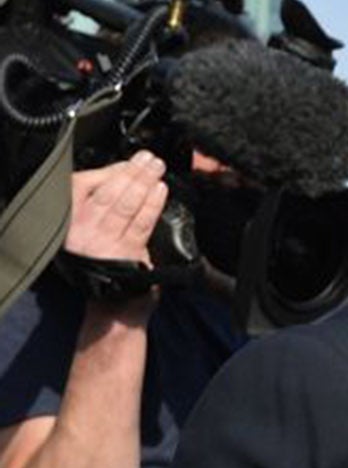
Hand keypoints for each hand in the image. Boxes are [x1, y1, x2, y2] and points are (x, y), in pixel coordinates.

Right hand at [65, 152, 168, 326]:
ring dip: (144, 183)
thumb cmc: (104, 268)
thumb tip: (123, 178)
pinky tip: (161, 191)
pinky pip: (140, 221)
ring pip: (125, 204)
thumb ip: (98, 209)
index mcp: (66, 222)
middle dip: (131, 172)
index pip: (83, 186)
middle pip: (107, 192)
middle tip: (148, 158)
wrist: (112, 309)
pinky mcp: (124, 253)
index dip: (110, 171)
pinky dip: (152, 203)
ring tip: (157, 168)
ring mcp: (101, 242)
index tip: (128, 162)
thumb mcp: (88, 235)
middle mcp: (79, 231)